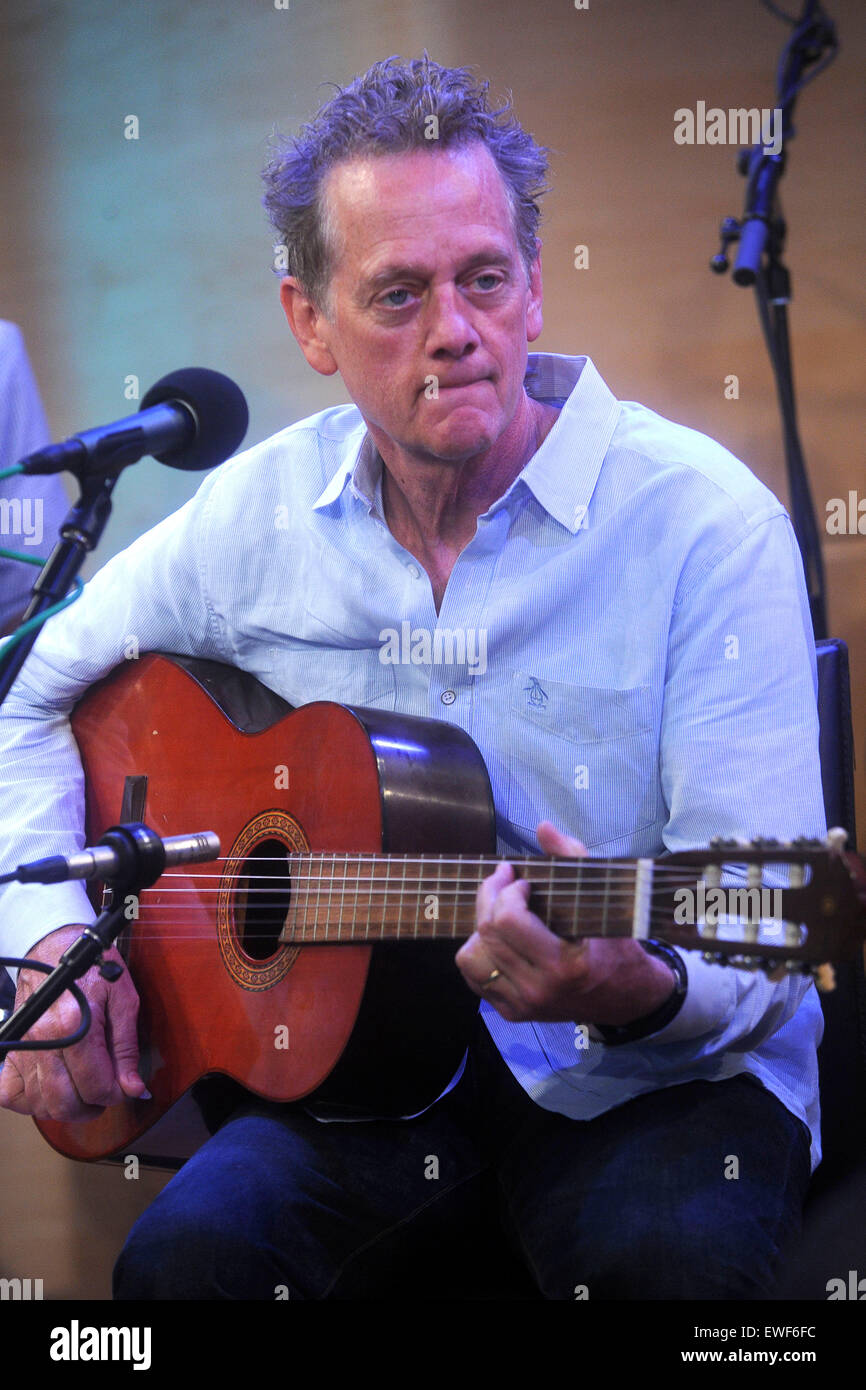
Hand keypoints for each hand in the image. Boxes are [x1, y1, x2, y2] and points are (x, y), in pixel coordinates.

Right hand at [0, 925, 147, 1121]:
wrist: (54, 947)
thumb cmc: (93, 969)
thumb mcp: (124, 1000)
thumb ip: (127, 1048)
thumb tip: (133, 1086)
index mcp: (75, 1026)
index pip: (95, 1086)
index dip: (115, 1095)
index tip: (123, 1088)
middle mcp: (44, 1040)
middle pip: (64, 1102)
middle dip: (91, 1108)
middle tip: (104, 1096)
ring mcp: (23, 1047)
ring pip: (39, 1103)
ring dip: (64, 1108)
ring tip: (81, 1094)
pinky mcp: (11, 1049)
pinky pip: (10, 1093)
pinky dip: (29, 1101)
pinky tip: (49, 1091)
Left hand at [456, 822, 675, 1024]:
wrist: (629, 998)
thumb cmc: (618, 947)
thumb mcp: (606, 901)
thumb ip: (574, 858)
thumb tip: (543, 827)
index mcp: (563, 965)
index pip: (506, 921)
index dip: (506, 891)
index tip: (521, 880)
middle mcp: (538, 989)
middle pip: (486, 933)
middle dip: (490, 897)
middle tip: (505, 882)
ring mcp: (523, 1004)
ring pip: (471, 957)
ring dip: (481, 928)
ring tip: (501, 915)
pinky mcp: (513, 1012)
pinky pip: (474, 977)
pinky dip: (480, 952)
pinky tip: (500, 939)